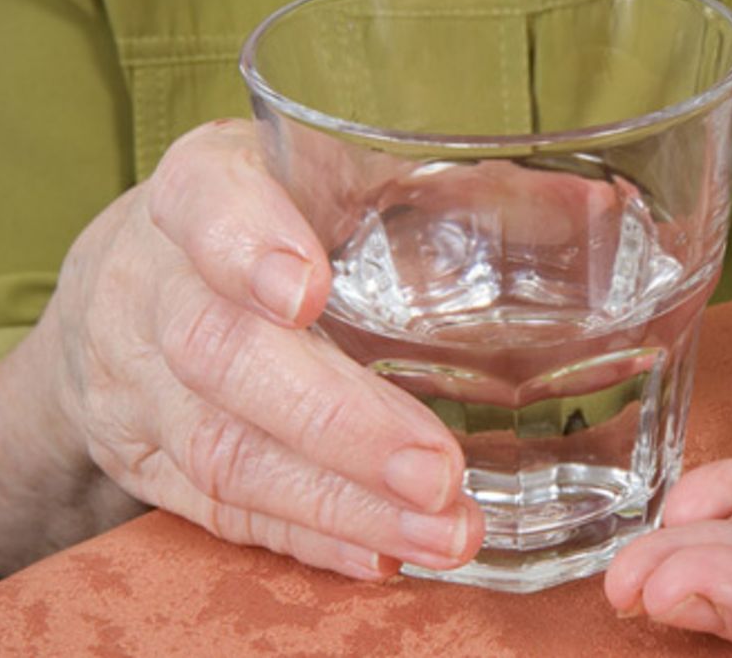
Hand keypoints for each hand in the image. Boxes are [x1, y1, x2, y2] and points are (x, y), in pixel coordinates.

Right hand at [0, 119, 483, 579]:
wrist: (133, 282)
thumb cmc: (271, 220)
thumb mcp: (333, 177)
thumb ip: (448, 193)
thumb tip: (598, 210)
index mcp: (203, 186)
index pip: (204, 202)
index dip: (246, 245)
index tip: (304, 289)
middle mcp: (152, 284)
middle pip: (222, 354)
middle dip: (336, 421)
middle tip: (438, 471)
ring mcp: (134, 381)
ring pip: (225, 449)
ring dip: (341, 502)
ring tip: (445, 534)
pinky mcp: (143, 459)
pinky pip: (219, 509)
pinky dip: (308, 534)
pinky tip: (383, 553)